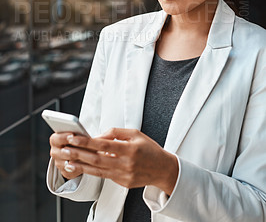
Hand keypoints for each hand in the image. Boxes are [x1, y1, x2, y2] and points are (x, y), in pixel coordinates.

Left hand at [58, 128, 178, 195]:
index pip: (103, 144)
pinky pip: (103, 176)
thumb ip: (116, 132)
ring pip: (97, 170)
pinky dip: (90, 171)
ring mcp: (124, 175)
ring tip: (67, 159)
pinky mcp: (122, 183)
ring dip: (81, 165)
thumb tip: (99, 135)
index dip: (87, 141)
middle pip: (97, 159)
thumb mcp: (136, 134)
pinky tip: (80, 167)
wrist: (163, 169)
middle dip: (79, 153)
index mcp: (130, 149)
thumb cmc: (149, 148)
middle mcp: (126, 163)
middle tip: (65, 148)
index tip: (73, 137)